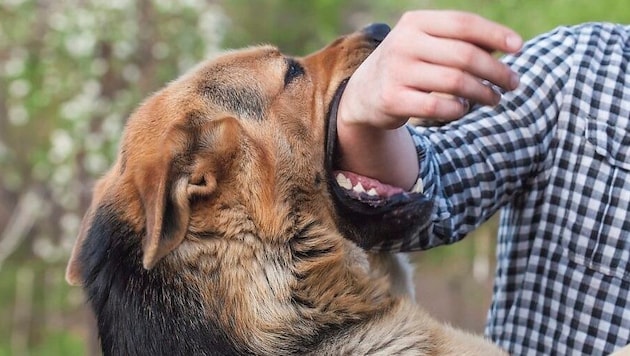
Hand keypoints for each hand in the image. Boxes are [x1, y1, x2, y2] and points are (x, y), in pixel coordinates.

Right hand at [335, 11, 522, 189]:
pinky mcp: (393, 99)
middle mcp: (403, 43)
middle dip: (496, 71)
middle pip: (464, 55)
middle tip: (513, 83)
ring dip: (483, 93)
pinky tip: (464, 109)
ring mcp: (397, 72)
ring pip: (456, 82)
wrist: (364, 93)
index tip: (519, 48)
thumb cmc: (408, 65)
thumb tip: (507, 46)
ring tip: (495, 98)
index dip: (495, 34)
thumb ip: (460, 41)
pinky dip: (458, 109)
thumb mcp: (427, 44)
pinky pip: (439, 106)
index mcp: (415, 22)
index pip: (463, 24)